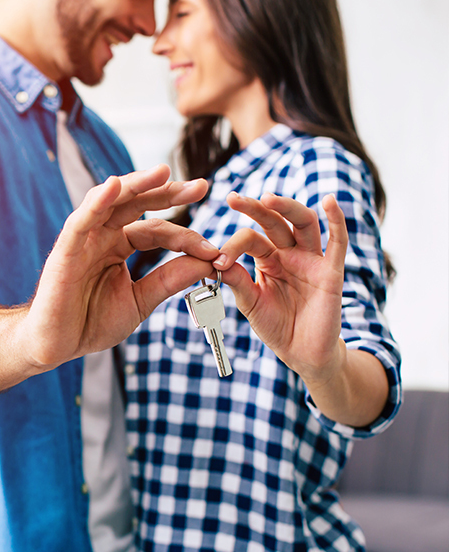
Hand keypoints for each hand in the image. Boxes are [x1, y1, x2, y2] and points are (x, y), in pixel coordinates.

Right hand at [19, 164, 218, 368]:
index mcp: (119, 246)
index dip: (186, 237)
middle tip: (200, 186)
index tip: (213, 250)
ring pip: (109, 201)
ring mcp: (83, 240)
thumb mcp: (140, 301)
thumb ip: (169, 280)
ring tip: (163, 172)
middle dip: (167, 192)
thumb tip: (208, 263)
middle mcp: (102, 236)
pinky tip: (113, 187)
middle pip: (136, 204)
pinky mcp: (65, 251)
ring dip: (136, 185)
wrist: (56, 346)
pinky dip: (95, 202)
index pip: (157, 230)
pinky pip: (80, 221)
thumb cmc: (91, 322)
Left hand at [214, 192, 346, 383]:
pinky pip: (338, 243)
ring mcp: (311, 260)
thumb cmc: (276, 325)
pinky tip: (330, 202)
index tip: (216, 261)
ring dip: (287, 208)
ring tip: (269, 198)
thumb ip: (236, 281)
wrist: (302, 353)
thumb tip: (215, 260)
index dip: (232, 247)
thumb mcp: (250, 302)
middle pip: (274, 222)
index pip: (250, 240)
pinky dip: (337, 221)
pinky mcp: (331, 272)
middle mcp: (289, 253)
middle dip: (255, 209)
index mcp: (267, 258)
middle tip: (233, 199)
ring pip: (303, 224)